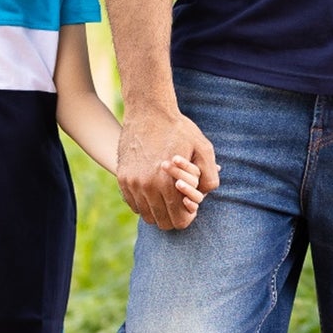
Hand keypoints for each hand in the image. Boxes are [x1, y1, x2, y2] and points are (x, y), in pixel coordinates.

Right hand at [117, 110, 219, 228]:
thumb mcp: (203, 148)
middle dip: (174, 217)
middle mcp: (146, 187)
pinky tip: (155, 191)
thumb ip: (210, 176)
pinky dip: (144, 203)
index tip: (190, 208)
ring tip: (168, 196)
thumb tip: (205, 195)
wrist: (148, 110)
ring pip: (146, 215)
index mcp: (167, 183)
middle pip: (161, 222)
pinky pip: (133, 203)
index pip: (178, 221)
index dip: (187, 218)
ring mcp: (131, 183)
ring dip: (158, 210)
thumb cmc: (179, 129)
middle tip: (180, 204)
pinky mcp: (122, 178)